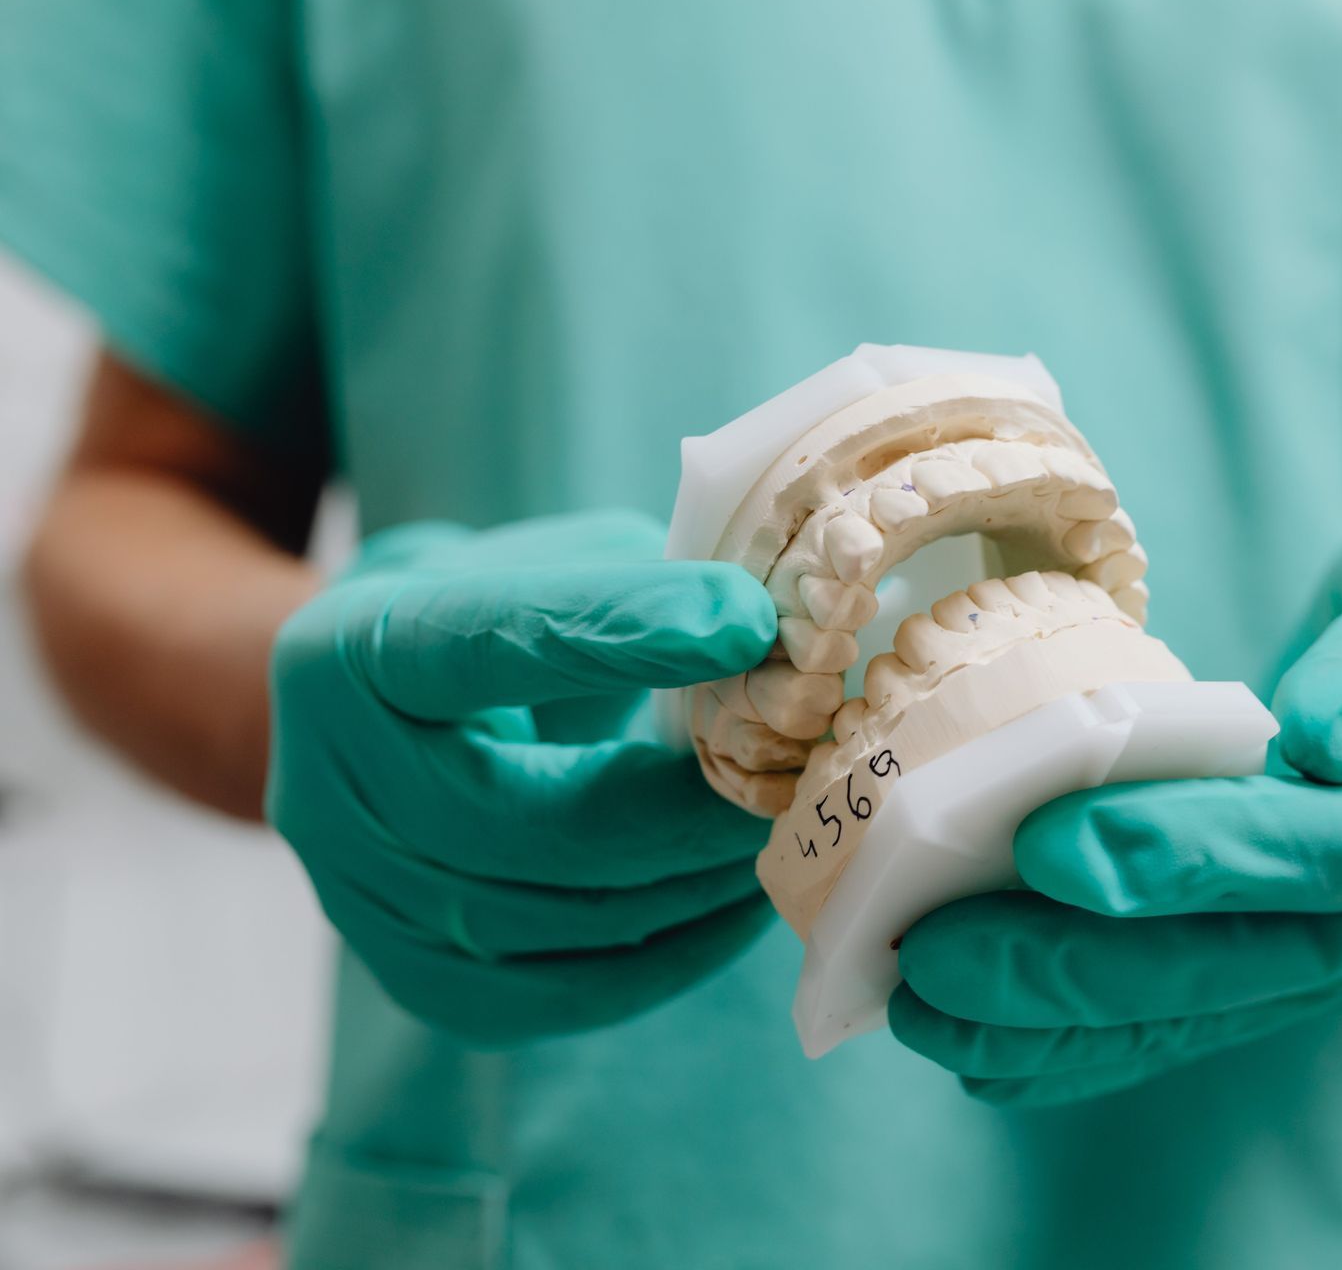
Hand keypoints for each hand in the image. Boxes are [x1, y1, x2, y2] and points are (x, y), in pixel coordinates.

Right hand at [267, 510, 776, 1044]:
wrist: (374, 718)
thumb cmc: (488, 618)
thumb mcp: (544, 561)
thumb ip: (638, 582)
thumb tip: (774, 628)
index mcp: (355, 651)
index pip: (492, 640)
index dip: (624, 630)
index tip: (745, 619)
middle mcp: (335, 789)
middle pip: (532, 824)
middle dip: (687, 806)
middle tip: (792, 775)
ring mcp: (365, 905)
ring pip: (560, 923)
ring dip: (695, 883)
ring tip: (780, 833)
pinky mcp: (421, 982)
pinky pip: (568, 993)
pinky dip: (674, 954)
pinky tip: (736, 903)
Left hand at [889, 511, 1341, 1103]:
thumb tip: (1327, 732)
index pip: (1314, 853)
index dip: (1185, 855)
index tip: (1050, 843)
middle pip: (1231, 964)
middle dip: (1073, 965)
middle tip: (936, 949)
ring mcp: (1333, 968)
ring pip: (1188, 1013)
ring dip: (1048, 1023)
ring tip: (918, 1005)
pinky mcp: (1279, 980)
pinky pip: (1174, 1026)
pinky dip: (1070, 1045)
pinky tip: (969, 1044)